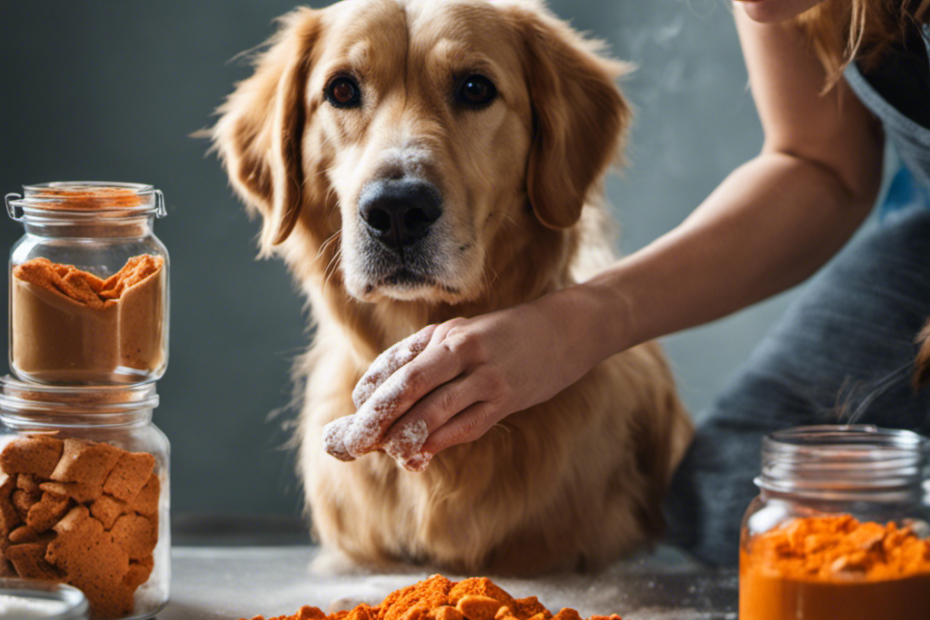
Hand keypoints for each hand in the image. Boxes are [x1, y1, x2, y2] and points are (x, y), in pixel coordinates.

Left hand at [322, 288, 604, 470]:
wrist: (564, 331)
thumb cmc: (502, 336)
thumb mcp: (461, 333)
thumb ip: (423, 358)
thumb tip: (381, 395)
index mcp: (446, 334)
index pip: (398, 365)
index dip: (372, 392)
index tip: (355, 414)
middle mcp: (463, 351)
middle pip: (410, 386)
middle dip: (378, 417)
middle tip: (354, 442)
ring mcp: (487, 377)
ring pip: (436, 410)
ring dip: (405, 435)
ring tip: (385, 452)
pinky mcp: (506, 399)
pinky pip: (466, 426)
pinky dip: (439, 442)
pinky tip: (419, 455)